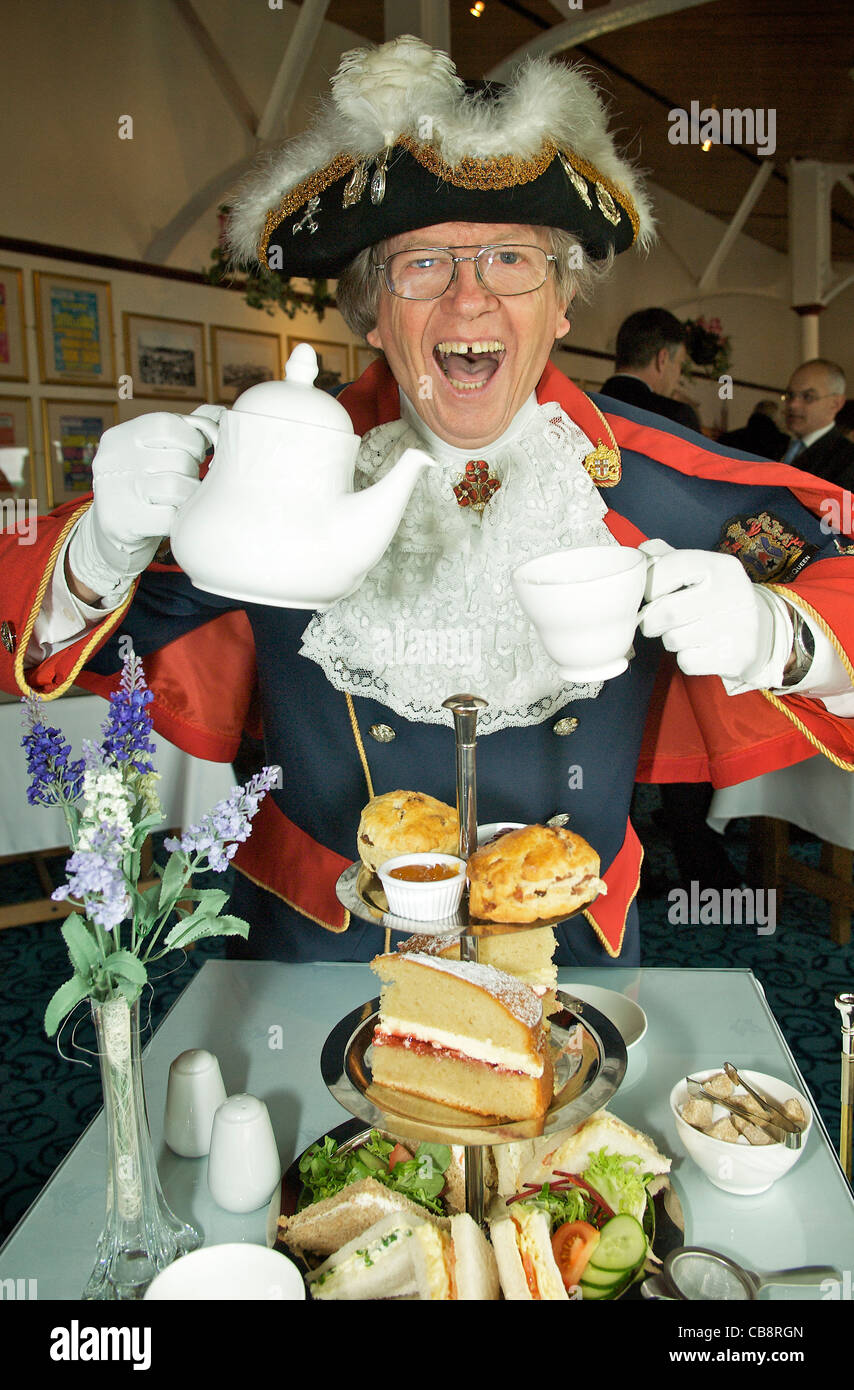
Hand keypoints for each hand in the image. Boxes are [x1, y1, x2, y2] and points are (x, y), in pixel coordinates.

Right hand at [68, 406, 223, 596]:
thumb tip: (219, 412)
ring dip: (188, 497)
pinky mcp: (121, 522)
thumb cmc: (143, 488)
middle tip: (183, 482)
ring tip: (179, 501)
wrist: (111, 535)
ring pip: (178, 487)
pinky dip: (179, 520)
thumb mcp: (154, 454)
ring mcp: (114, 491)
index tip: (195, 453)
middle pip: (179, 458)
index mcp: (119, 437)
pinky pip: (171, 517)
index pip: (167, 424)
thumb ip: (184, 431)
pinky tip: (171, 519)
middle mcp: (112, 460)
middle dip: (192, 472)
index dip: (192, 439)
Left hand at [637, 539, 776, 680]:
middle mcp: (732, 593)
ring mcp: (737, 627)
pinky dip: (685, 658)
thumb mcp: (700, 570)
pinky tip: (700, 648)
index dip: (650, 585)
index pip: (667, 568)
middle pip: (666, 611)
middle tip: (658, 620)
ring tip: (686, 632)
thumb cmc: (716, 597)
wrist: (760, 630)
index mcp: (720, 566)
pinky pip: (686, 661)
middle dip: (652, 620)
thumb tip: (640, 554)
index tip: (653, 593)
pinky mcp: (735, 657)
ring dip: (669, 639)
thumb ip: (667, 558)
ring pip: (673, 639)